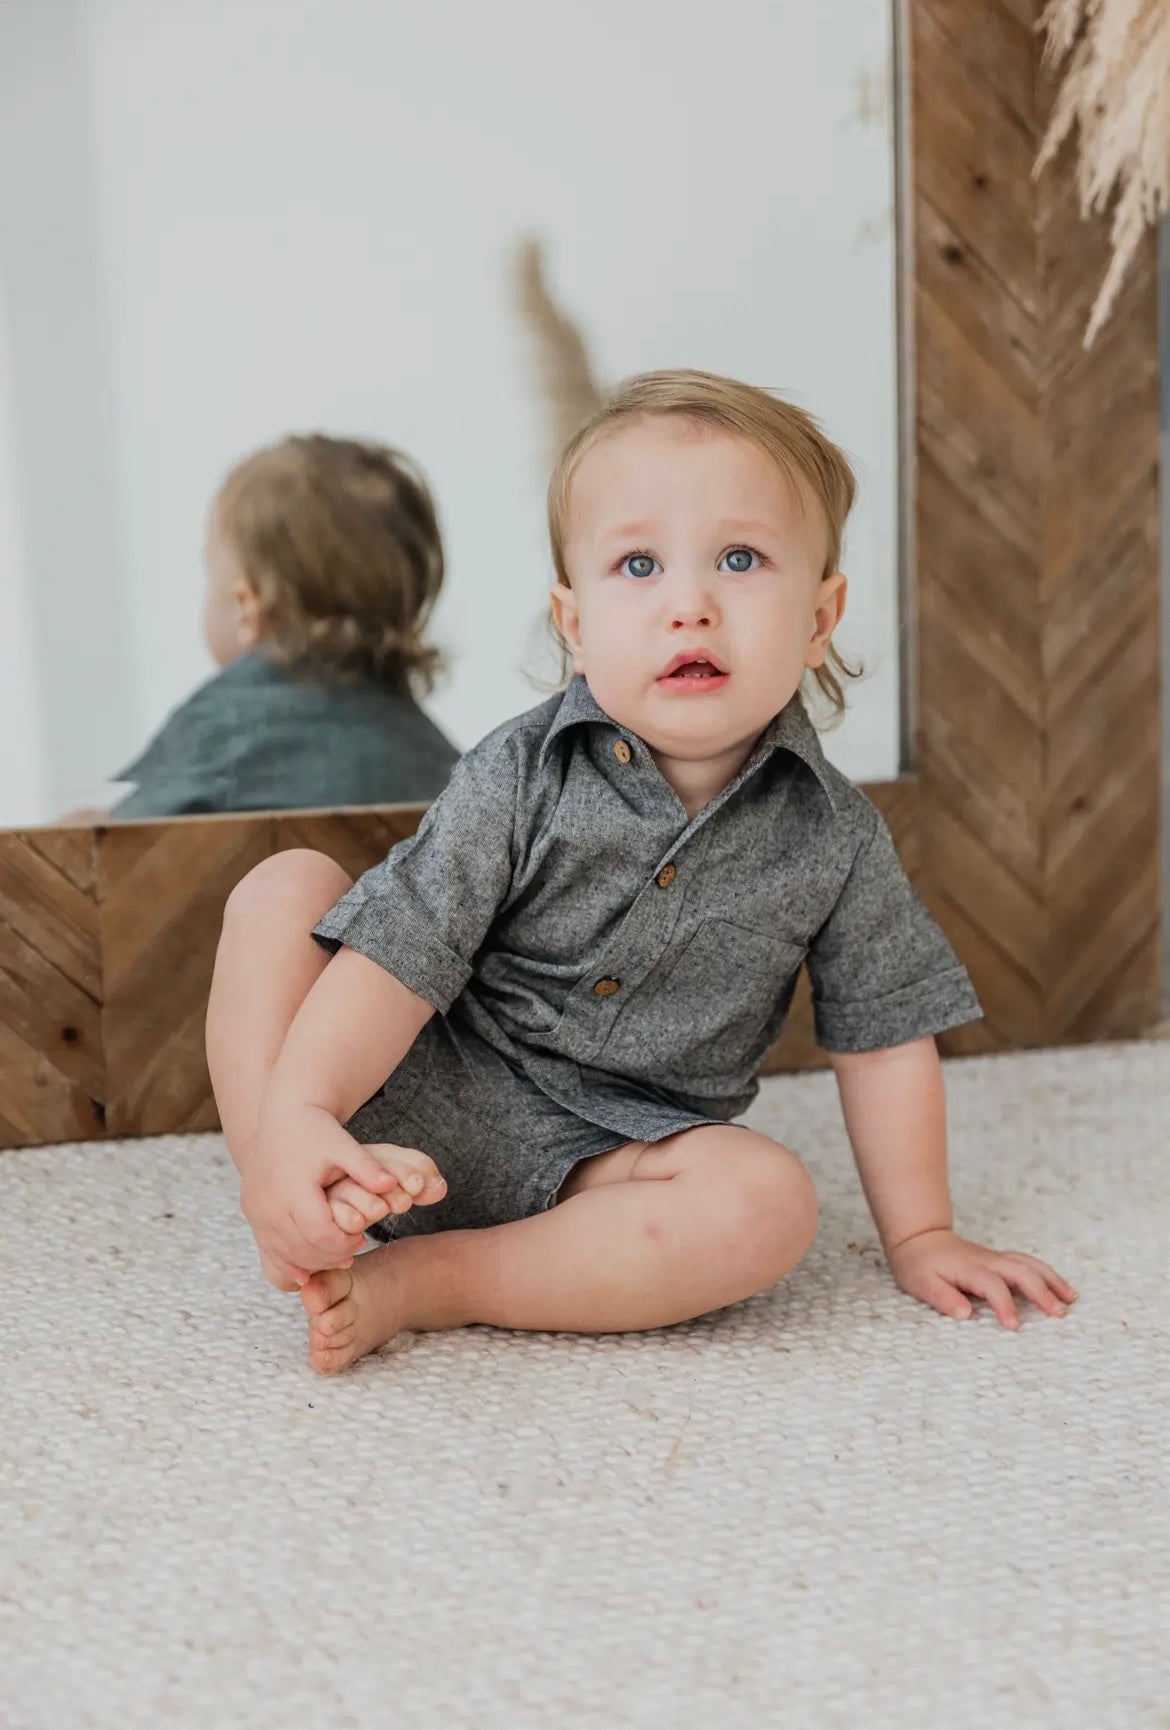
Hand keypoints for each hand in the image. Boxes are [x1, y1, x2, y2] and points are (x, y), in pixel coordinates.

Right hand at [241, 1101, 432, 1289]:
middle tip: (353, 1251)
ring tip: (337, 1255)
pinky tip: (309, 1268)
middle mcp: (269, 1203)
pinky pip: (268, 1247)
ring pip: (283, 1252)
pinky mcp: (251, 1212)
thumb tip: (391, 1185)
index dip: (343, 1243)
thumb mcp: (344, 1145)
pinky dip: (288, 1260)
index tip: (363, 1239)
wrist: (283, 1117)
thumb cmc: (317, 1130)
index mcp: (293, 1188)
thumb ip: (367, 1168)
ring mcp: (256, 1210)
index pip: (319, 1233)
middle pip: (301, 1248)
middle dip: (330, 1256)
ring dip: (311, 1261)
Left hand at [887, 1228, 1077, 1330]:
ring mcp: (995, 1258)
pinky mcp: (1000, 1261)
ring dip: (1051, 1280)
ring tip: (1071, 1300)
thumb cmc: (919, 1265)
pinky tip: (1061, 1289)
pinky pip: (1028, 1264)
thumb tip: (965, 1314)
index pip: (992, 1286)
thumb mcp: (921, 1283)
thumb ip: (943, 1298)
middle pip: (1020, 1271)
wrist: (919, 1238)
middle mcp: (987, 1261)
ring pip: (1029, 1264)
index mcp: (969, 1268)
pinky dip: (1047, 1275)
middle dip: (1041, 1291)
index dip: (1005, 1306)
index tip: (1014, 1327)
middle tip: (1059, 1314)